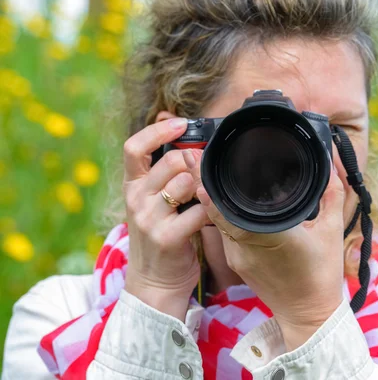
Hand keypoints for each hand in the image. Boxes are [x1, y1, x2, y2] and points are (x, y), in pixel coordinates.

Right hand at [122, 116, 210, 320]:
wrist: (154, 284)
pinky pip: (199, 211)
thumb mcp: (152, 204)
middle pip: (171, 162)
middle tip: (204, 174)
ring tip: (207, 197)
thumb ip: (164, 177)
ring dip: (204, 186)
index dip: (158, 131)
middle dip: (194, 162)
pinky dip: (212, 210)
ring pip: (186, 182)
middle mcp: (136, 200)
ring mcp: (150, 219)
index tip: (181, 124)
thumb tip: (187, 146)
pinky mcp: (168, 237)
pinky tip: (214, 216)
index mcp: (132, 187)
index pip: (134, 147)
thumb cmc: (159, 237)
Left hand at [186, 150, 345, 350]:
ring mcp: (238, 257)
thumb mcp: (333, 230)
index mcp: (272, 236)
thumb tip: (329, 165)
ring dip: (210, 199)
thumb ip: (332, 194)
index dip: (213, 187)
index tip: (201, 163)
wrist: (309, 314)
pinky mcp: (236, 263)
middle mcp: (248, 246)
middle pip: (217, 211)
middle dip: (203, 183)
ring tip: (202, 171)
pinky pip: (223, 233)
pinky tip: (219, 199)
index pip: (232, 208)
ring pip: (217, 222)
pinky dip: (219, 215)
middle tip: (191, 157)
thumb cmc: (323, 273)